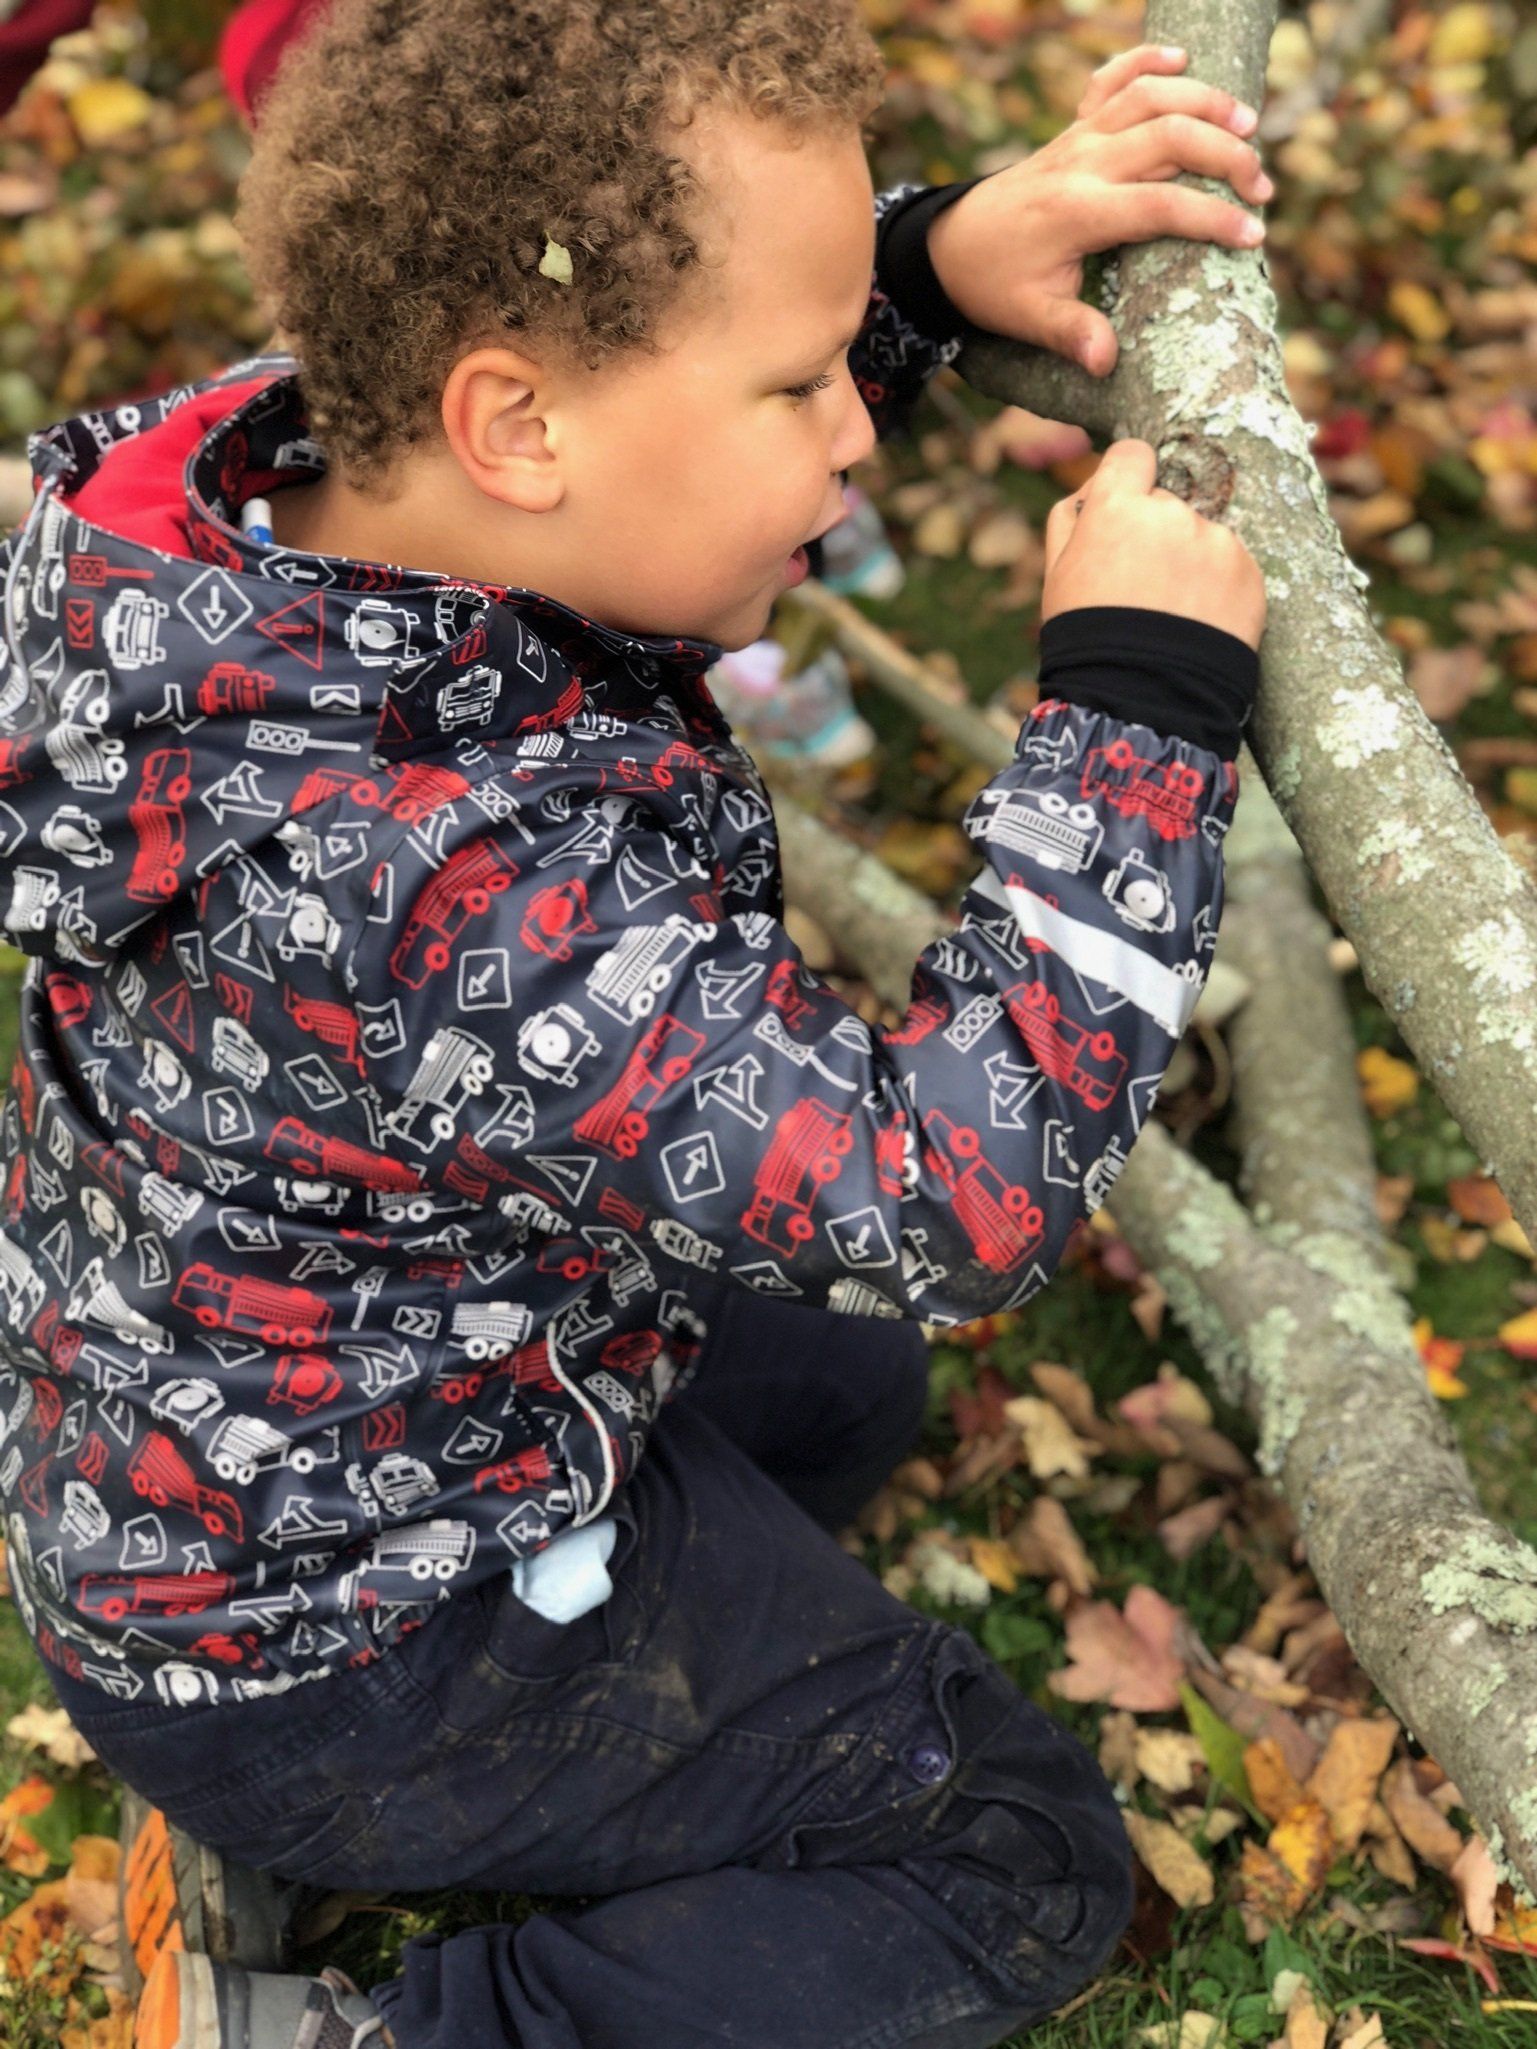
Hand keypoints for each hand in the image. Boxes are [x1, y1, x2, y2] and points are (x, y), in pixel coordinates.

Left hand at [926, 44, 1271, 375]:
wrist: (949, 247)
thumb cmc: (995, 286)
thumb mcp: (1028, 319)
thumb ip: (1071, 335)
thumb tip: (1105, 361)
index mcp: (1076, 212)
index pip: (1160, 204)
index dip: (1212, 219)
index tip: (1253, 237)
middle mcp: (1082, 163)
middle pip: (1169, 136)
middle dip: (1225, 157)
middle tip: (1262, 188)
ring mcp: (1077, 138)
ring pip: (1149, 96)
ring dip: (1204, 102)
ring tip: (1247, 126)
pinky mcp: (1072, 129)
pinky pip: (1110, 80)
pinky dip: (1146, 60)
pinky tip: (1183, 59)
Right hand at [1040, 440, 1266, 650]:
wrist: (1143, 701)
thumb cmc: (1087, 639)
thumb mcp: (1057, 577)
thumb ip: (1070, 518)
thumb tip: (1094, 485)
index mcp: (1118, 508)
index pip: (1133, 455)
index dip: (1128, 479)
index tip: (1126, 507)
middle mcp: (1172, 513)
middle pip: (1166, 504)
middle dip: (1155, 534)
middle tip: (1141, 588)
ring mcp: (1216, 542)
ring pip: (1200, 536)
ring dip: (1189, 562)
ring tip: (1172, 614)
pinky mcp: (1248, 573)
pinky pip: (1230, 566)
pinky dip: (1217, 588)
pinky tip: (1198, 623)